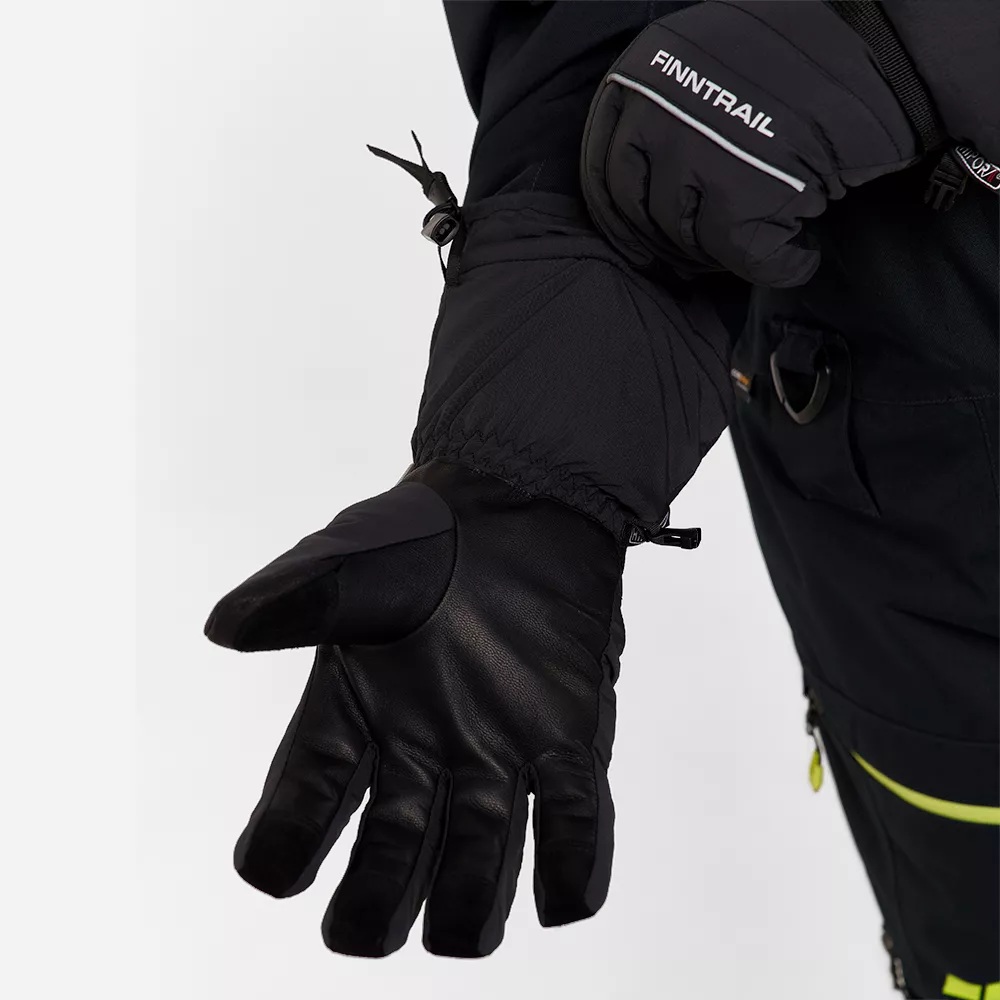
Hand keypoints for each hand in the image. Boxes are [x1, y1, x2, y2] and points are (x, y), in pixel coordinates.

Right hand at [206, 460, 623, 956]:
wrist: (516, 502)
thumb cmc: (423, 531)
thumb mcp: (347, 560)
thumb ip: (290, 597)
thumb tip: (223, 628)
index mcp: (357, 714)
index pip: (302, 804)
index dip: (279, 849)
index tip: (274, 872)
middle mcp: (422, 748)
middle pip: (389, 856)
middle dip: (372, 910)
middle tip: (366, 929)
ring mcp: (496, 748)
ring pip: (479, 858)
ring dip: (468, 911)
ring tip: (462, 933)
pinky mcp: (566, 736)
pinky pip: (571, 818)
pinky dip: (572, 867)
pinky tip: (564, 900)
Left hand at [581, 0, 920, 286]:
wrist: (886, 46)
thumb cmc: (799, 56)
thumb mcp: (701, 60)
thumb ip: (663, 112)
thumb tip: (639, 193)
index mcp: (638, 75)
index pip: (602, 171)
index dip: (620, 218)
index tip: (641, 241)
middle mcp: (656, 112)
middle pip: (637, 212)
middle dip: (665, 244)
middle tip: (696, 259)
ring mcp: (697, 154)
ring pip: (684, 239)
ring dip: (717, 256)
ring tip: (751, 246)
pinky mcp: (745, 194)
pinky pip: (748, 260)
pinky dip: (780, 268)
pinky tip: (798, 257)